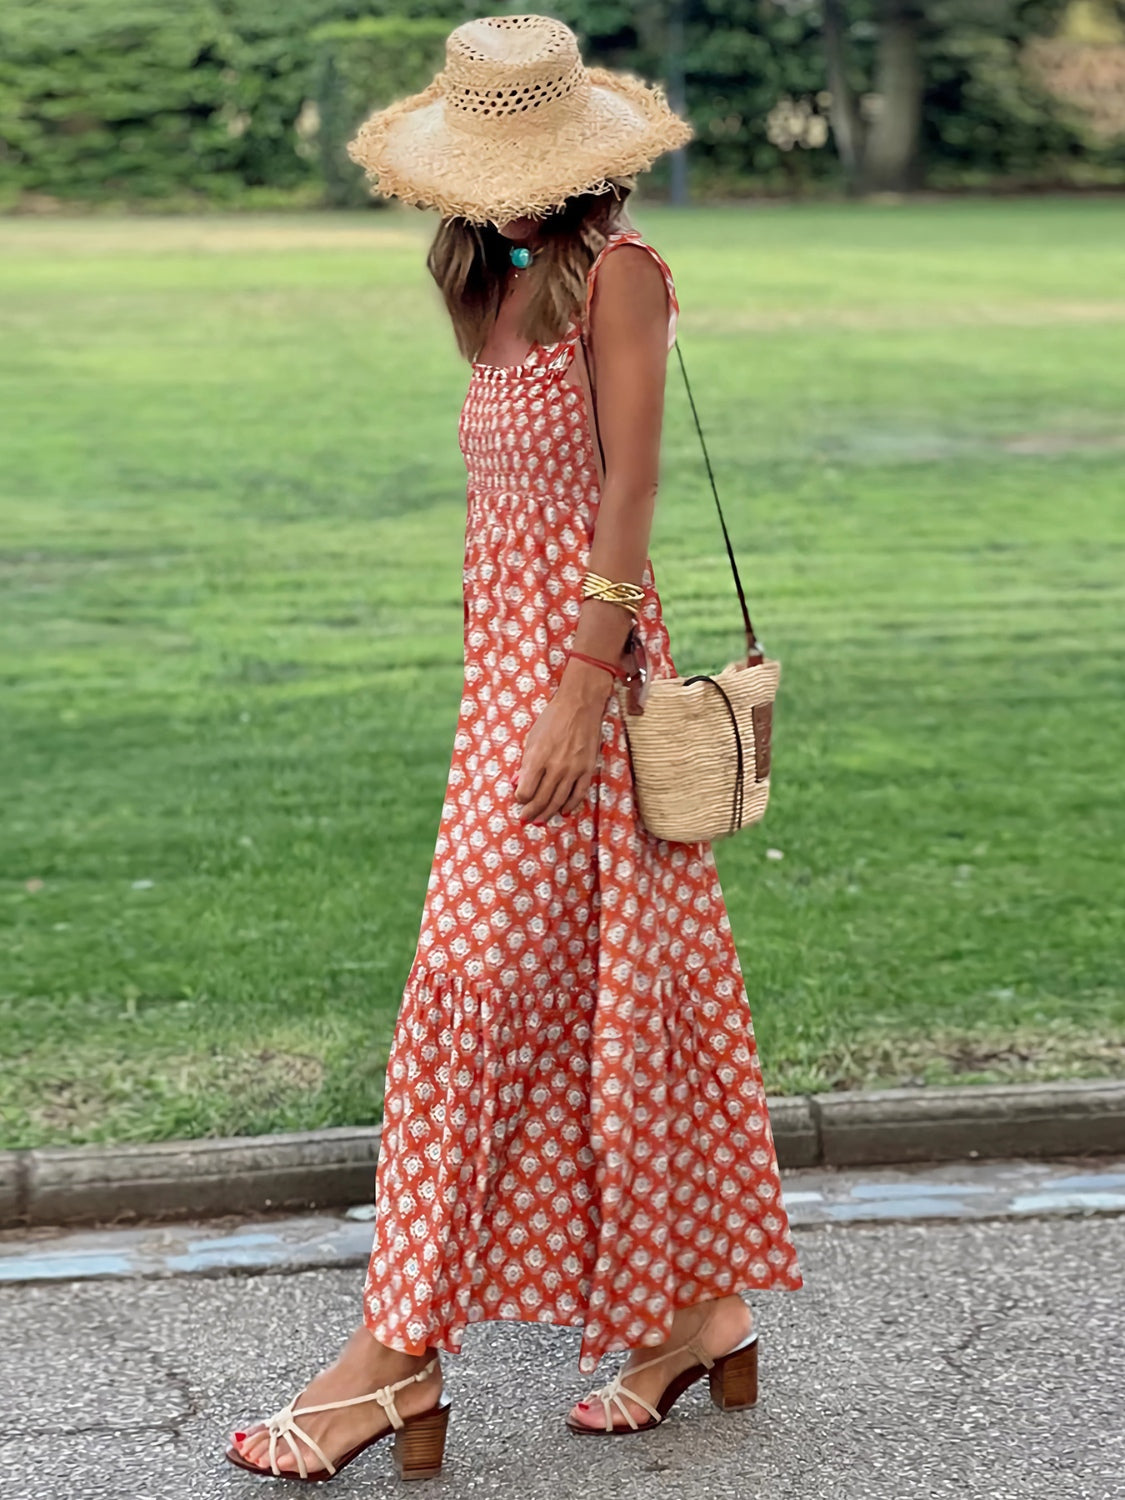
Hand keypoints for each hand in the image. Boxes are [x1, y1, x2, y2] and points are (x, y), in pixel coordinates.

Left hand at [514, 662, 611, 822]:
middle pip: (541, 799)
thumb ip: (525, 763)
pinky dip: (570, 805)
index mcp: (538, 758)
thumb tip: (517, 782)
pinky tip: (563, 811)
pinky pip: (578, 794)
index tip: (519, 799)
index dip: (520, 798)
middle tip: (526, 818)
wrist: (580, 706)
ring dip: (548, 813)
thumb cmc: (552, 718)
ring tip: (540, 820)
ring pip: (559, 800)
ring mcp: (573, 770)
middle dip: (531, 811)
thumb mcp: (531, 738)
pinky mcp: (587, 769)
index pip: (525, 790)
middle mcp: (555, 767)